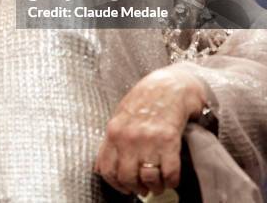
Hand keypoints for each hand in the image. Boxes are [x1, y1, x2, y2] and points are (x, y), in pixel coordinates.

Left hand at [94, 66, 206, 196]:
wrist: (170, 85)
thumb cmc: (146, 99)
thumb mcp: (121, 115)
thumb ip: (112, 139)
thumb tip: (101, 166)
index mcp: (114, 131)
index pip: (107, 169)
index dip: (116, 184)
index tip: (125, 187)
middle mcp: (129, 137)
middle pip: (127, 178)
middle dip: (137, 187)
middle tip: (144, 187)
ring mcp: (149, 139)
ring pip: (148, 179)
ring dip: (155, 186)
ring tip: (158, 183)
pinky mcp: (169, 141)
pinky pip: (170, 173)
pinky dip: (172, 180)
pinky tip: (172, 175)